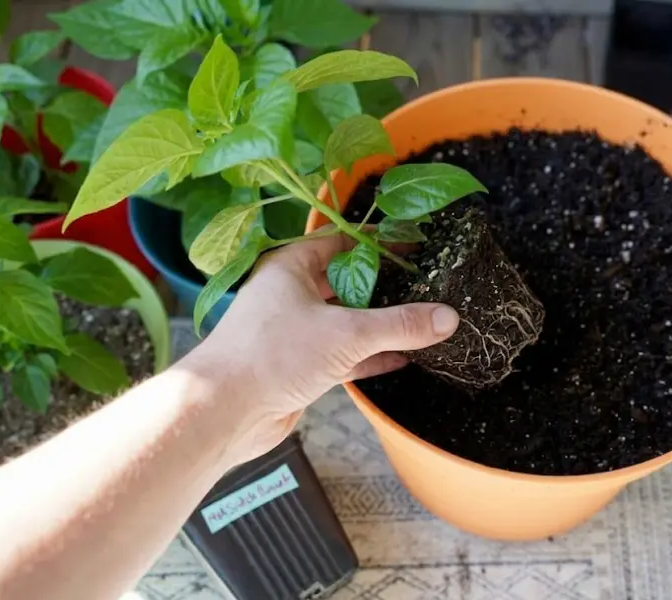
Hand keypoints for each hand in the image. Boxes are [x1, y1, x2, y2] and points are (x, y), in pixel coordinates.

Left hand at [178, 232, 459, 462]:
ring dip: (379, 324)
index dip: (378, 242)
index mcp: (290, 267)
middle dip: (382, 285)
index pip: (341, 242)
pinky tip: (402, 358)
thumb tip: (446, 317)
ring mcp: (294, 332)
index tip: (413, 245)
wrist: (225, 411)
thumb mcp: (346, 333)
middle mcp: (290, 295)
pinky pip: (342, 354)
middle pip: (345, 282)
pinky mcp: (299, 366)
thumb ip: (398, 324)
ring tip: (420, 320)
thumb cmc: (272, 356)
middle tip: (423, 285)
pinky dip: (370, 356)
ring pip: (345, 321)